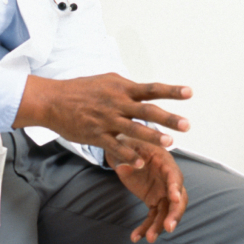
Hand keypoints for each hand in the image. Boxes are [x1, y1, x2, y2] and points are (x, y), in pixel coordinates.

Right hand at [16, 74, 190, 168]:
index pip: (151, 89)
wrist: (53, 101)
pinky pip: (115, 147)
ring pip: (134, 130)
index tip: (190, 93)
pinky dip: (129, 155)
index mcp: (121, 88)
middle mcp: (116, 103)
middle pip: (147, 110)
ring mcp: (106, 120)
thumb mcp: (106, 81)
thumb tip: (144, 90)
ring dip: (153, 137)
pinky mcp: (96, 135)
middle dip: (168, 118)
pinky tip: (141, 163)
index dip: (171, 91)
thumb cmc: (80, 90)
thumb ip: (126, 88)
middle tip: (187, 125)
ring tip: (170, 143)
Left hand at [111, 134, 187, 242]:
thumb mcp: (125, 147)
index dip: (176, 187)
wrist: (125, 149)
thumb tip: (124, 168)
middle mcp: (168, 179)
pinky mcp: (155, 200)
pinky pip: (153, 217)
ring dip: (159, 226)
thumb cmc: (128, 144)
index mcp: (165, 162)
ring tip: (150, 239)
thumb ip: (125, 157)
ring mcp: (162, 192)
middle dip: (174, 214)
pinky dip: (146, 227)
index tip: (174, 198)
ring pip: (166, 212)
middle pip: (177, 199)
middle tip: (168, 227)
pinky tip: (136, 238)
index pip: (174, 176)